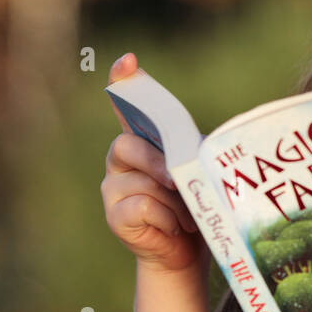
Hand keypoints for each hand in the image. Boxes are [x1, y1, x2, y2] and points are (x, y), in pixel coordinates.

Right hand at [101, 52, 208, 275]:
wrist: (187, 250)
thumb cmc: (196, 204)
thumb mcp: (198, 172)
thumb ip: (193, 153)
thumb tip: (198, 149)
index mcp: (144, 139)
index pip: (128, 104)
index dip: (124, 81)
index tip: (128, 61)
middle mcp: (121, 157)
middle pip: (128, 145)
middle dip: (159, 163)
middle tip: (180, 182)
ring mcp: (113, 186)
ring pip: (141, 182)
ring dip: (173, 201)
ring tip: (186, 216)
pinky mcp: (114, 215)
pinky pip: (141, 207)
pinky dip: (166, 219)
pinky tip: (172, 228)